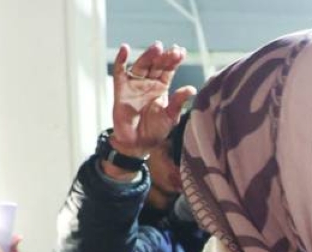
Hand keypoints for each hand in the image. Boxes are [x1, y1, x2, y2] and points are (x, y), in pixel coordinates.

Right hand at [110, 42, 196, 158]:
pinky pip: (120, 71)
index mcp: (161, 87)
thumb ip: (178, 102)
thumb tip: (192, 89)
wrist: (137, 143)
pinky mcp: (121, 88)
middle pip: (156, 65)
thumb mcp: (170, 117)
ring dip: (148, 55)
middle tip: (172, 50)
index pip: (168, 70)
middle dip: (164, 57)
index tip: (181, 52)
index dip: (174, 60)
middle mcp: (148, 82)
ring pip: (141, 65)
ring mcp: (134, 84)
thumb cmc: (155, 130)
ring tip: (157, 47)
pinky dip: (121, 59)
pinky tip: (125, 49)